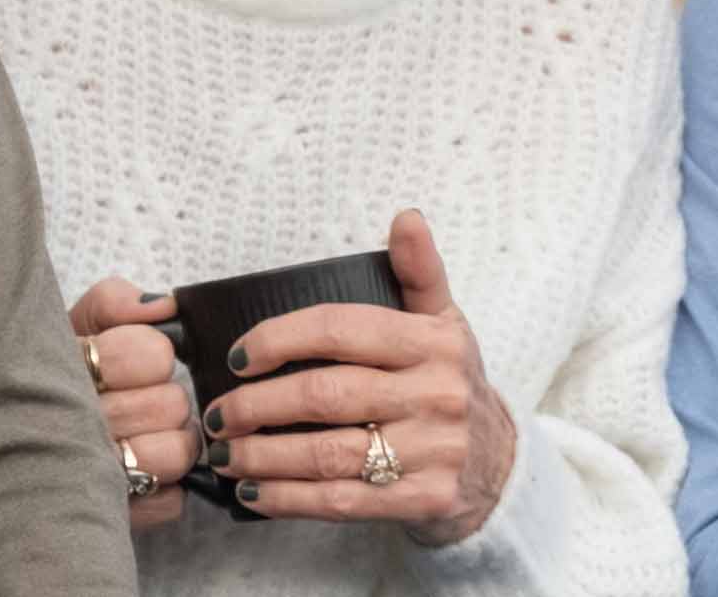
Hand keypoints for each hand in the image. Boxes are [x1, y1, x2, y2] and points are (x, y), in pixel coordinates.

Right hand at [69, 278, 190, 531]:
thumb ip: (114, 302)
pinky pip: (172, 501)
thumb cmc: (52, 380)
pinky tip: (137, 474)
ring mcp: (95, 475)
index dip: (152, 356)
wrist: (0, 445)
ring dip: (170, 443)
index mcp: (69, 369)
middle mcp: (78, 423)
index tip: (132, 363)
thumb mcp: (73, 325)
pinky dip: (165, 488)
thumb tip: (162, 307)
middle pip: (171, 404)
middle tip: (138, 404)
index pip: (151, 354)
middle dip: (163, 399)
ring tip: (143, 437)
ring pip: (175, 453)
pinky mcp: (116, 517)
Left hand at [198, 209, 515, 547]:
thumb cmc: (450, 385)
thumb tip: (406, 216)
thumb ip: (419, 272)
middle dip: (257, 405)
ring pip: (327, 453)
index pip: (340, 329)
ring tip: (224, 454)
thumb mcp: (446, 324)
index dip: (278, 339)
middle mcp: (436, 394)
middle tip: (217, 414)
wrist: (501, 465)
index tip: (237, 357)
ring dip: (263, 456)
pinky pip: (342, 501)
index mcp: (432, 343)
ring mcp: (433, 452)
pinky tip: (254, 492)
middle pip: (325, 395)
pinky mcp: (425, 499)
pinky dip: (289, 499)